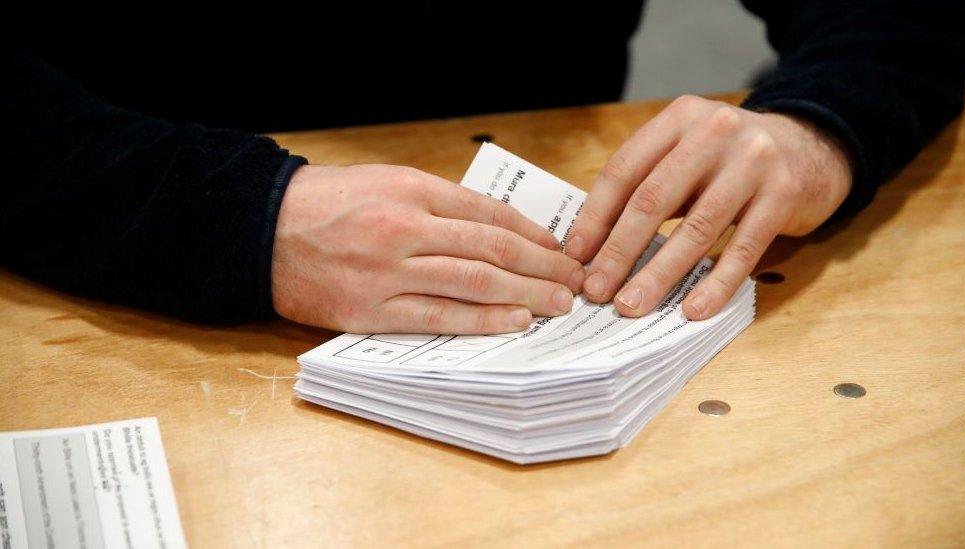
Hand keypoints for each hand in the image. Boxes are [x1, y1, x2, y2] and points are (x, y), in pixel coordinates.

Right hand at [271, 164, 584, 333]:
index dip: (533, 233)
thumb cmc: (325, 203)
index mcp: (411, 189)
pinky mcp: (370, 308)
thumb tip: (492, 229)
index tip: (560, 248)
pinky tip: (513, 321)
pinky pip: (437, 316)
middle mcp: (405, 227)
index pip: (489, 213)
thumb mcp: (383, 182)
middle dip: (543, 265)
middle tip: (575, 280)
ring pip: (473, 281)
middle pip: (492, 247)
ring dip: (524, 293)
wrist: (262, 228)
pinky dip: (481, 319)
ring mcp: (388, 270)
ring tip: (558, 303)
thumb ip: (435, 203)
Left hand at [565, 95, 851, 318]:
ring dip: (659, 273)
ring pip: (696, 227)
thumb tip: (594, 244)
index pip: (624, 171)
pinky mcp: (784, 193)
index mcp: (678, 120)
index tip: (576, 257)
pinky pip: (743, 247)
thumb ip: (648, 184)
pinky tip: (694, 308)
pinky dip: (716, 282)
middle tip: (597, 290)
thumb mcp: (688, 153)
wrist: (815, 146)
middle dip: (619, 251)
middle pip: (653, 200)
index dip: (596, 217)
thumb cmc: (733, 160)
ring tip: (633, 304)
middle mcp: (713, 132)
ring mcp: (752, 161)